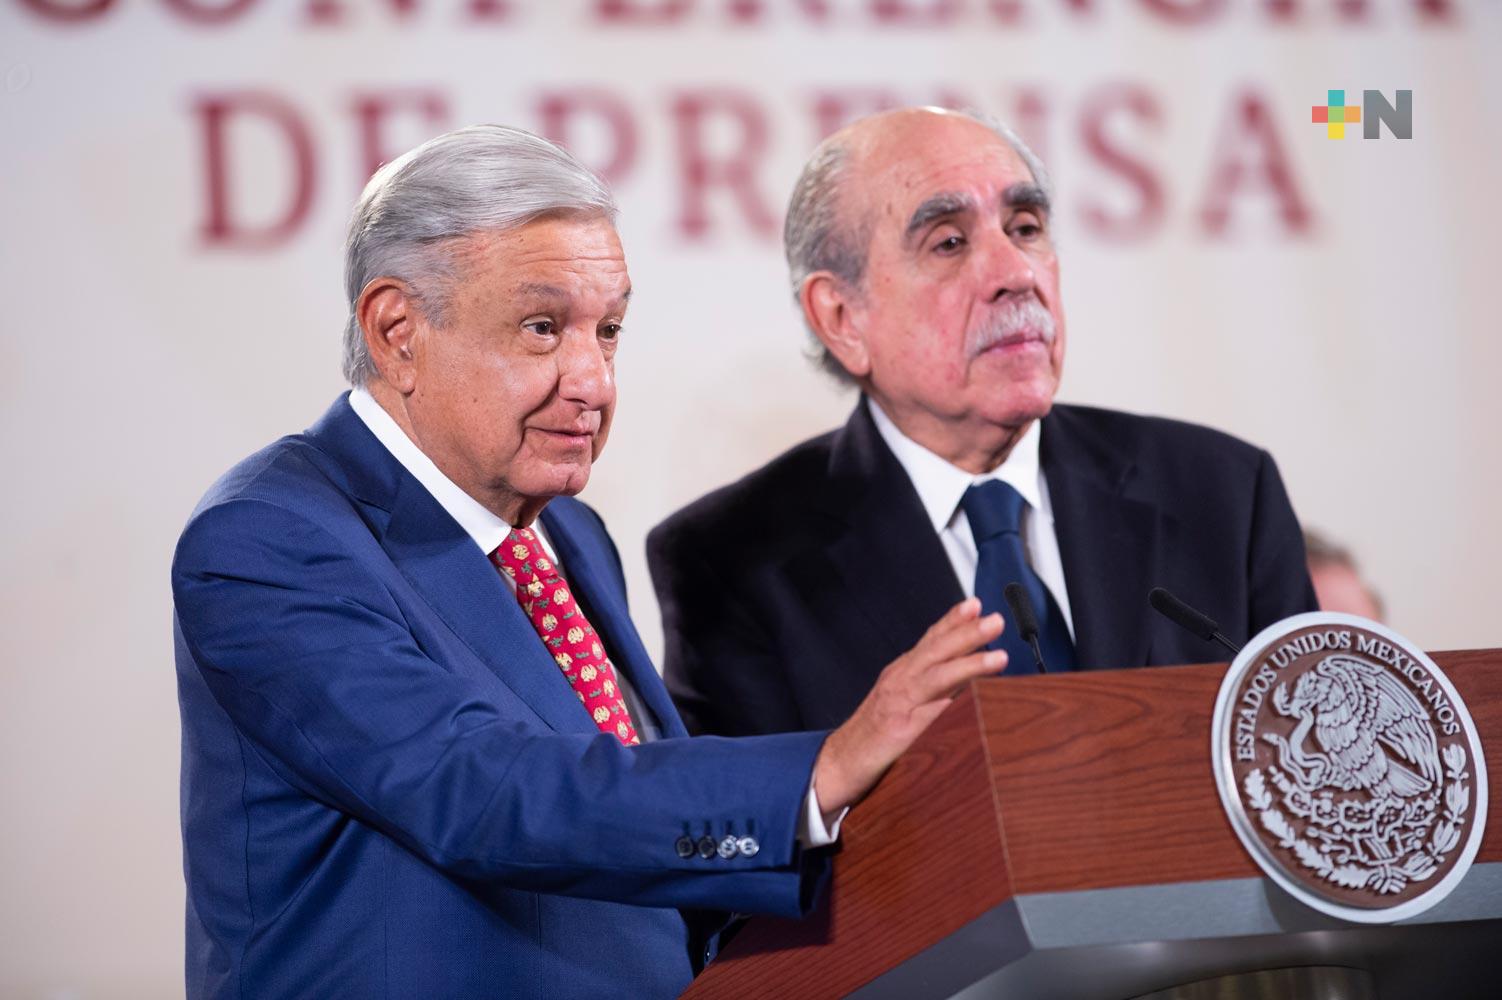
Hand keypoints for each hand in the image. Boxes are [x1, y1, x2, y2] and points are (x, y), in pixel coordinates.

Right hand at [812, 598, 1004, 815]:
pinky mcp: (900, 733)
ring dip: (969, 664)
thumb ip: (932, 687)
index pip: (931, 639)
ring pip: (937, 678)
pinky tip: (976, 699)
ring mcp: (899, 705)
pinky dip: (953, 705)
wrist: (839, 763)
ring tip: (999, 657)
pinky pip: (931, 717)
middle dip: (967, 633)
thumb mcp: (901, 701)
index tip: (976, 604)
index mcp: (902, 672)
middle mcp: (899, 681)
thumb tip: (973, 678)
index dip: (953, 620)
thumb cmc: (875, 733)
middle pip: (936, 651)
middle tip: (996, 621)